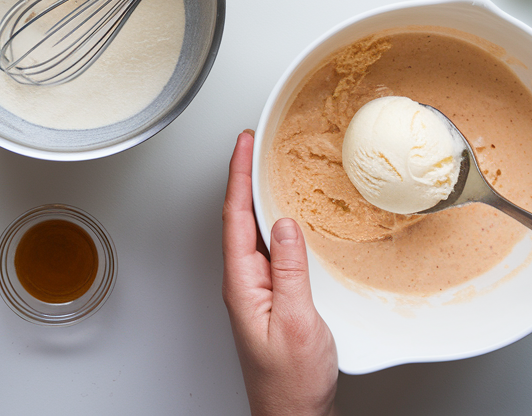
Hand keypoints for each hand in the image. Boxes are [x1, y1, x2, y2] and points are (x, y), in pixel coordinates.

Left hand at [223, 130, 337, 415]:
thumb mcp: (297, 322)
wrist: (293, 414)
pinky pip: (270, 248)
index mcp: (242, 284)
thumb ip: (291, 272)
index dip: (238, 175)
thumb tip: (284, 225)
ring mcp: (256, 289)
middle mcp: (245, 283)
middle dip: (245, 176)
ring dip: (258, 196)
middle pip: (240, 217)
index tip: (243, 143)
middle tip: (255, 142)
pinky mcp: (272, 297)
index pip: (234, 216)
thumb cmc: (290, 381)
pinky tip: (286, 214)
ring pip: (254, 231)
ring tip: (268, 165)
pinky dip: (274, 221)